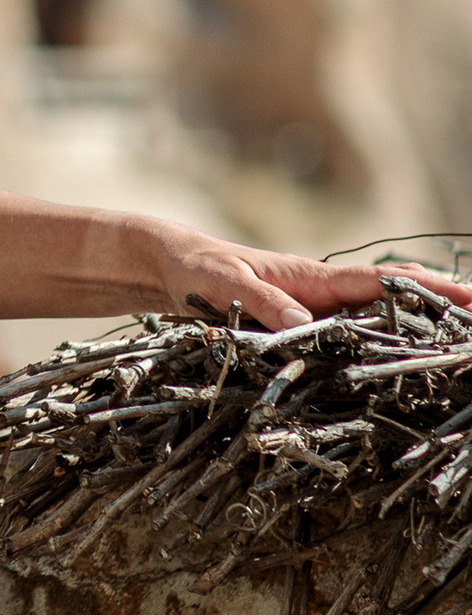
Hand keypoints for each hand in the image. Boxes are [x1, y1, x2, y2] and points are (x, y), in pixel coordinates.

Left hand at [141, 227, 471, 334]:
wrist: (172, 264)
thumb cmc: (195, 271)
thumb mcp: (220, 285)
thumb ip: (259, 302)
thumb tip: (299, 323)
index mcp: (316, 277)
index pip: (385, 284)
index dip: (430, 292)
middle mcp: (327, 289)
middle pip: (401, 291)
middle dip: (447, 300)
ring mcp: (322, 304)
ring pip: (388, 308)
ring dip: (429, 317)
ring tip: (468, 332)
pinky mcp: (309, 320)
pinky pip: (362, 326)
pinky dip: (395, 331)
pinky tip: (413, 349)